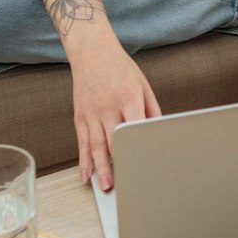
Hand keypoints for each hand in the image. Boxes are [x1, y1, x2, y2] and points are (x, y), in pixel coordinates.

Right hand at [70, 42, 160, 190]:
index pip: (135, 127)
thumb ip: (151, 110)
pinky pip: (82, 142)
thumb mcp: (143, 84)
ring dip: (100, 168)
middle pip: (114, 141)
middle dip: (119, 165)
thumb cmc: (120, 68)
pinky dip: (83, 160)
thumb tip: (158, 132)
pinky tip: (86, 174)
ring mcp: (92, 113)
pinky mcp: (80, 116)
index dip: (139, 147)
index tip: (144, 164)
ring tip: (105, 186)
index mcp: (128, 98)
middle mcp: (108, 107)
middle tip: (125, 185)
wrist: (92, 50)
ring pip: (96, 145)